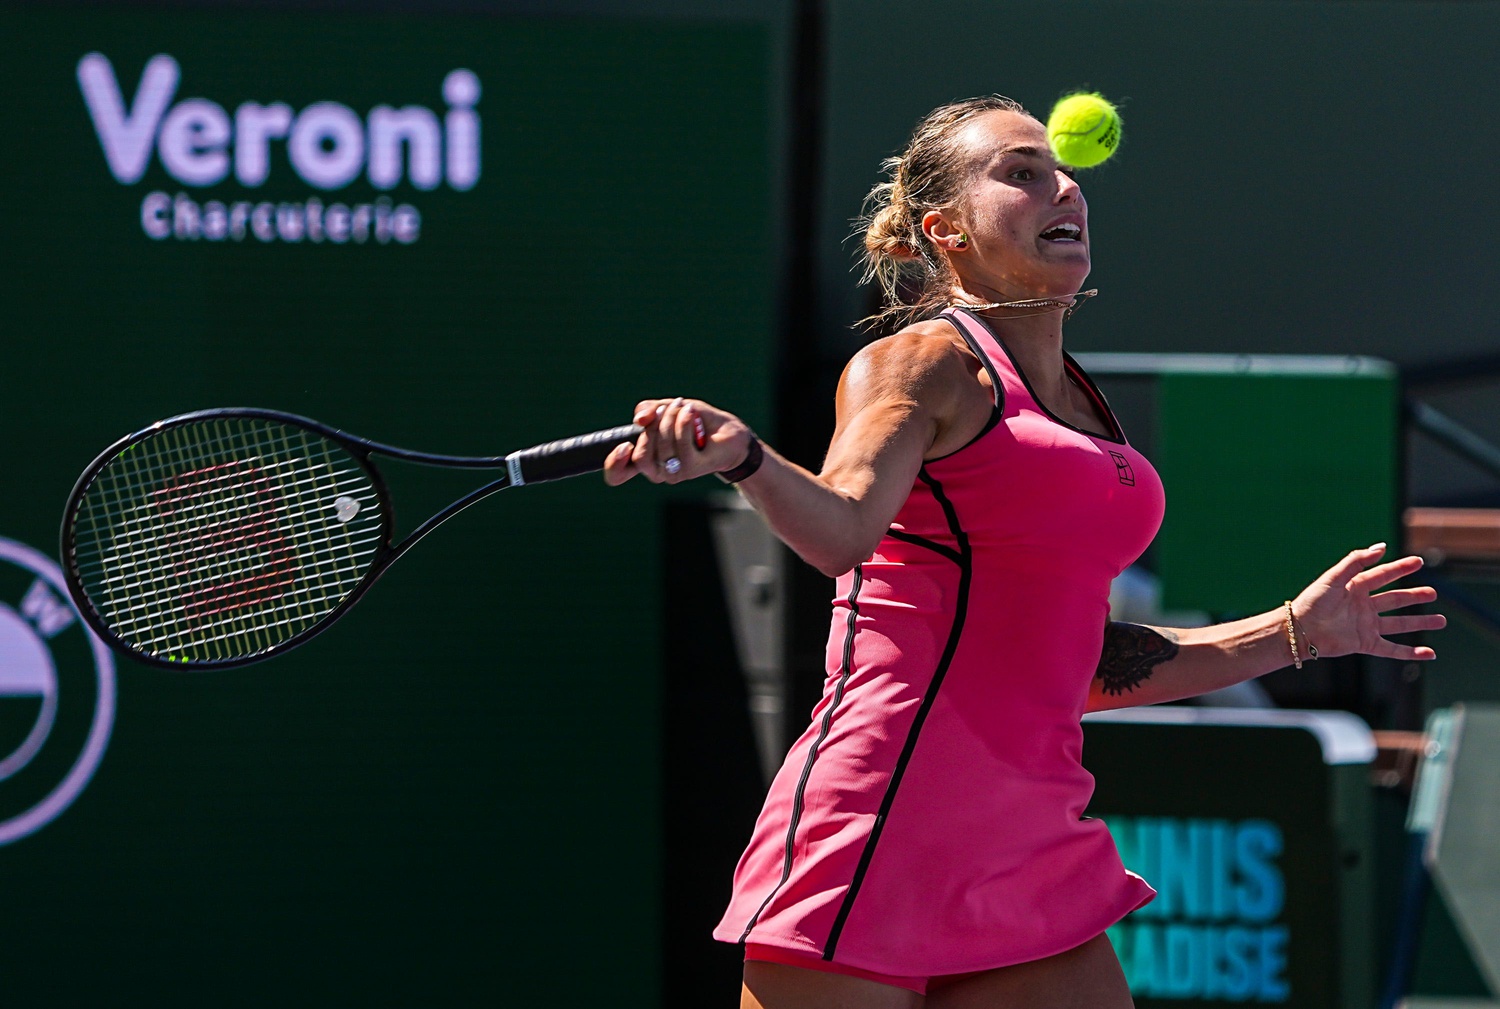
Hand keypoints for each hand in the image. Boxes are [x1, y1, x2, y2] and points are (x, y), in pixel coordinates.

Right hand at [602, 397, 754, 485]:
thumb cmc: (695, 422)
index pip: (617, 474)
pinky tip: (692, 413)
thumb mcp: (666, 409)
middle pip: (640, 455)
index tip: (625, 445)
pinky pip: (681, 442)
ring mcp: (675, 473)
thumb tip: (639, 420)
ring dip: (671, 418)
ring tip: (684, 407)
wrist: (727, 431)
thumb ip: (647, 410)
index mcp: (645, 459)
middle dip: (652, 426)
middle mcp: (657, 470)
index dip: (614, 463)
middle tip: (665, 410)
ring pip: (661, 445)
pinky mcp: (692, 468)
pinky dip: (684, 422)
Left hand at [1291, 544, 1445, 661]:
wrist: (1300, 630)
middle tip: (1433, 593)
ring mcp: (1365, 625)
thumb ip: (1356, 561)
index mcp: (1354, 587)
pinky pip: (1392, 649)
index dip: (1400, 568)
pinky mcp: (1365, 644)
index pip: (1383, 575)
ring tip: (1441, 620)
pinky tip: (1429, 653)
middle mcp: (1362, 606)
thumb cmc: (1312, 601)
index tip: (1419, 561)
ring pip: (1399, 623)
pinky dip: (1411, 652)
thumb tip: (1382, 547)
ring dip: (1419, 622)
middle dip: (1414, 596)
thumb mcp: (1334, 577)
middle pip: (1395, 599)